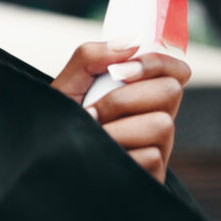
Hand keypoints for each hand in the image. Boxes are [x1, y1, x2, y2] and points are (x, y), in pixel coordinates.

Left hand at [50, 43, 191, 182]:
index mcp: (143, 94)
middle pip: (171, 92)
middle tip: (93, 111)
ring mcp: (158, 149)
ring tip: (94, 137)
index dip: (156, 63)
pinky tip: (102, 160)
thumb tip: (130, 43)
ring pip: (161, 125)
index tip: (120, 71)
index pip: (176, 70)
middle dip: (123, 99)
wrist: (43, 163)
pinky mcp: (154, 177)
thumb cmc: (61, 123)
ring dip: (117, 129)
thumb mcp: (67, 85)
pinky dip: (119, 156)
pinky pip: (150, 157)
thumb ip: (92, 56)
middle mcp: (156, 119)